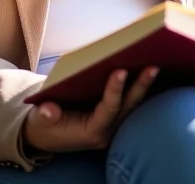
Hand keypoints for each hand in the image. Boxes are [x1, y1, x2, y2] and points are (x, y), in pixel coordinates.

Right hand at [23, 67, 158, 153]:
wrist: (47, 133)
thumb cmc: (44, 123)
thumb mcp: (39, 120)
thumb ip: (45, 116)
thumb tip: (47, 110)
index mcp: (91, 132)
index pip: (108, 110)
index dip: (114, 91)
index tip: (120, 70)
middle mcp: (107, 130)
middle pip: (128, 107)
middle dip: (140, 86)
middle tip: (153, 66)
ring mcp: (114, 123)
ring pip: (133, 103)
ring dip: (144, 84)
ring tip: (155, 61)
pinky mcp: (115, 115)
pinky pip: (130, 100)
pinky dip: (139, 85)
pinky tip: (146, 65)